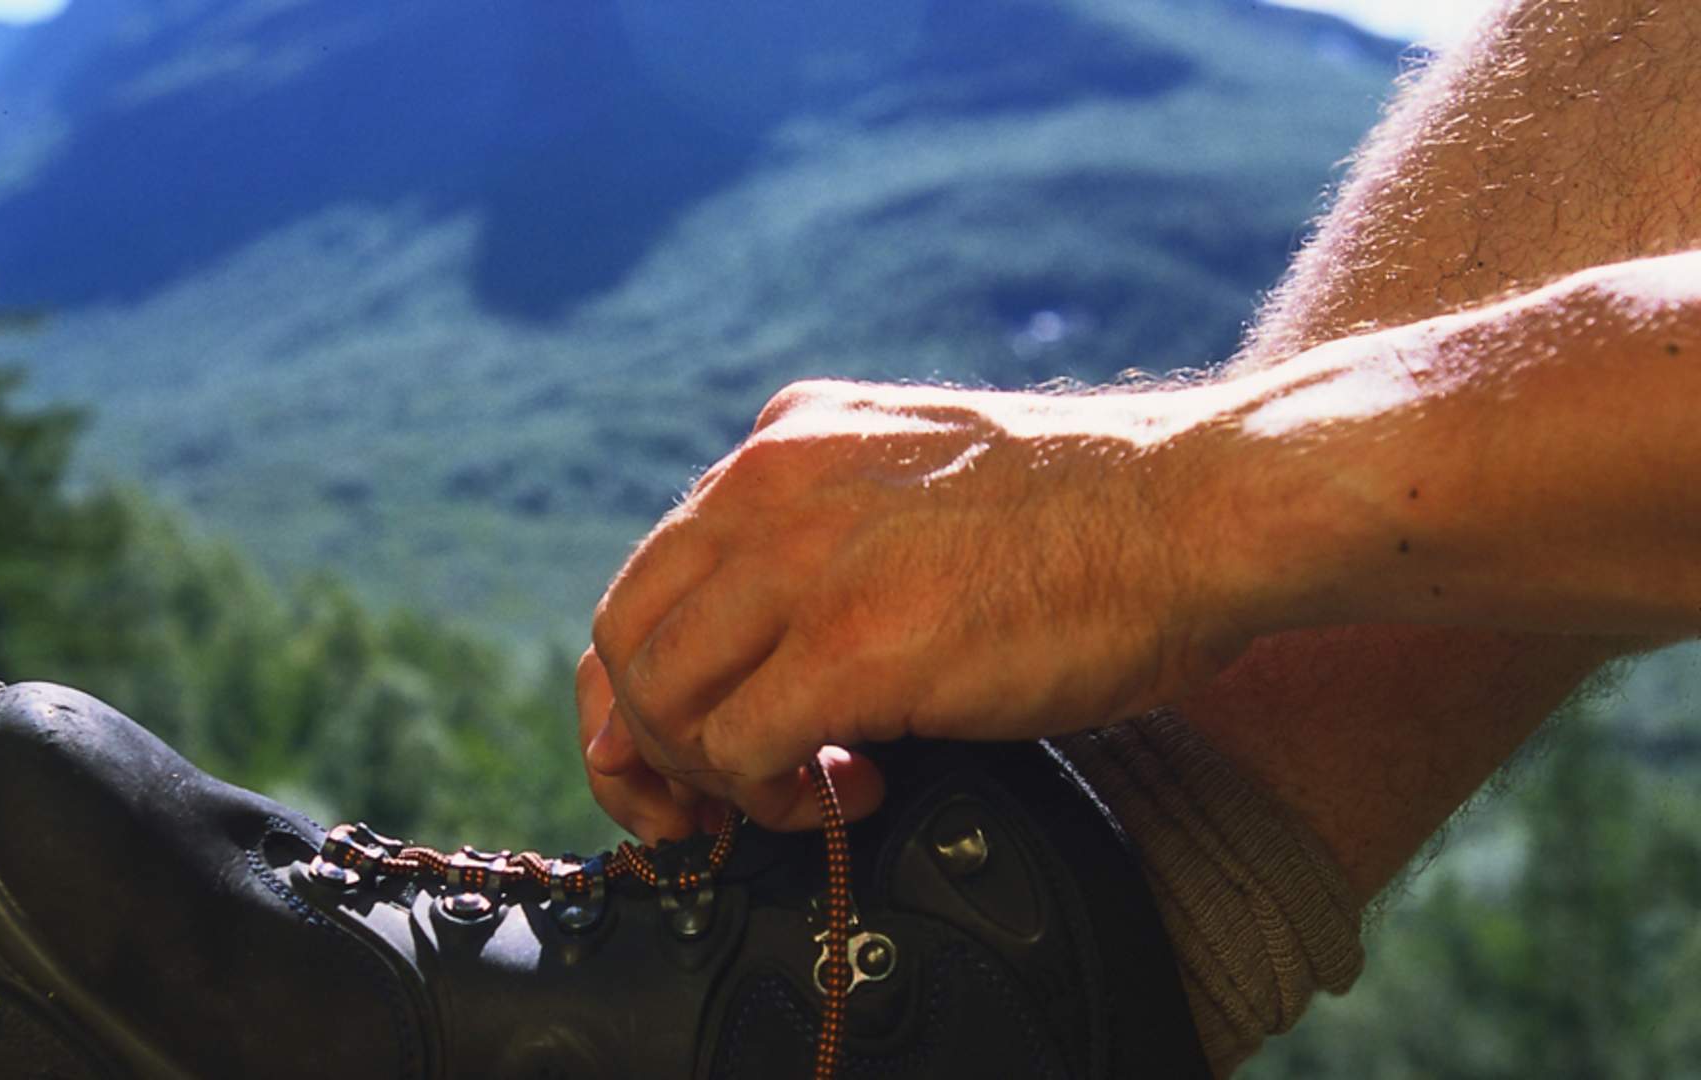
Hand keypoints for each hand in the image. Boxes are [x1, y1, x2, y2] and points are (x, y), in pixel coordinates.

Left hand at [579, 379, 1249, 841]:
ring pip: (660, 697)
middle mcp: (771, 488)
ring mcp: (806, 563)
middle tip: (706, 804)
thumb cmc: (1091, 517)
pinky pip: (737, 748)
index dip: (653, 678)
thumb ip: (833, 534)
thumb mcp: (920, 483)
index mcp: (787, 444)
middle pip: (624, 635)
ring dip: (711, 776)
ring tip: (798, 794)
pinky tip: (857, 793)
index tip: (690, 745)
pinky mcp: (854, 644)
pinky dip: (774, 798)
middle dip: (645, 742)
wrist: (1197, 511)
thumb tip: (777, 640)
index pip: (655, 573)